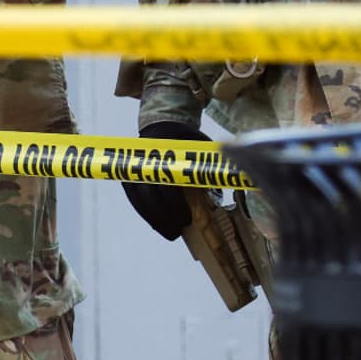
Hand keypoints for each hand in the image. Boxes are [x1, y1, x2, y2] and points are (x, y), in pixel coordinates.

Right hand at [122, 121, 206, 240]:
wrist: (163, 126)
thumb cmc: (186, 141)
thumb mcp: (200, 148)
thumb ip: (211, 165)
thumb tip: (230, 183)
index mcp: (164, 153)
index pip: (166, 184)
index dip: (175, 204)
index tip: (186, 219)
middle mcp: (144, 162)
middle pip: (149, 195)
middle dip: (164, 216)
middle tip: (178, 231)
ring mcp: (134, 170)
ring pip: (139, 200)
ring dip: (154, 219)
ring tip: (170, 232)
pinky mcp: (130, 178)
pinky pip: (135, 200)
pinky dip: (147, 214)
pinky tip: (159, 225)